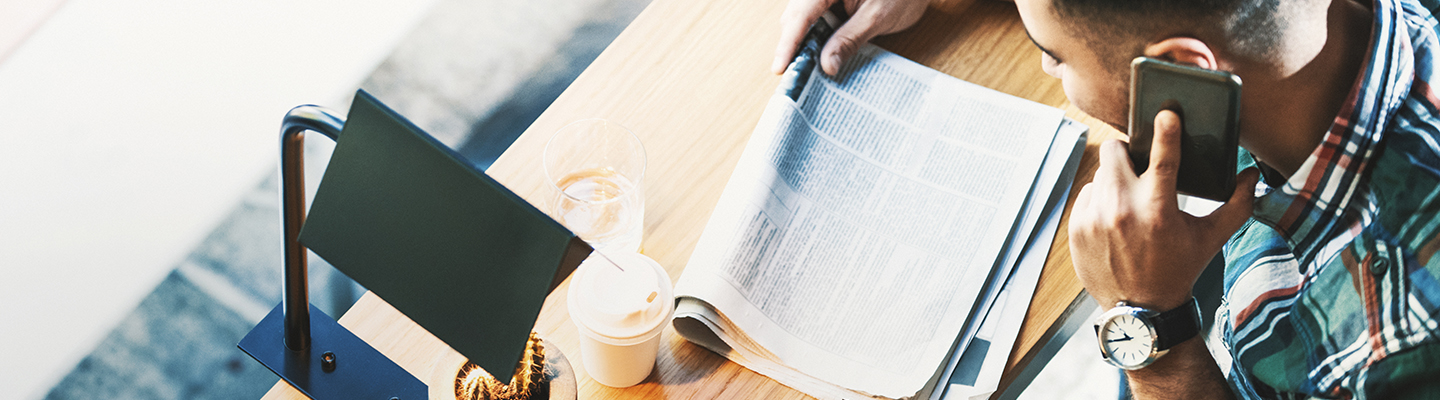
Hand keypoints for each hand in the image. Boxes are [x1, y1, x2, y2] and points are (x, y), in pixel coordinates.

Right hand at [772, 0, 928, 74]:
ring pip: (804, 18)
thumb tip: (826, 65)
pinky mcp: (832, 0)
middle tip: (793, 75)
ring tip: (808, 69)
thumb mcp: (877, 17)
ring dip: (807, 43)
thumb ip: (849, 39)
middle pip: (796, 16)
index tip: (780, 68)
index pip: (801, 15)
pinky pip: (817, 17)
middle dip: (794, 46)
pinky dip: (819, 36)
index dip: (788, 44)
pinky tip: (823, 54)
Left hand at [1068, 110, 1259, 311]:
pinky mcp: (1076, 227)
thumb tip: (1253, 175)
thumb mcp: (1212, 239)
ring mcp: (1094, 218)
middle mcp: (1122, 210)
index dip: (1166, 130)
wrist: (1140, 310)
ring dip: (1115, 180)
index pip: (1162, 157)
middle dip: (1127, 153)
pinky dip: (1100, 201)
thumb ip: (1237, 205)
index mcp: (1158, 209)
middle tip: (1138, 166)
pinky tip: (1114, 219)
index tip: (1166, 111)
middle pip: (1115, 152)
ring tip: (1130, 202)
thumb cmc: (1179, 270)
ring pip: (1101, 174)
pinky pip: (1086, 195)